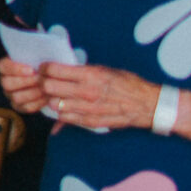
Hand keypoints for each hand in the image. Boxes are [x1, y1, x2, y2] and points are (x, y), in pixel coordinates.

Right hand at [0, 58, 50, 115]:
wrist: (54, 79)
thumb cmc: (46, 64)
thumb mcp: (40, 56)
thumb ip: (36, 55)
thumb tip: (37, 55)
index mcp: (6, 67)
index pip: (2, 66)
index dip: (15, 69)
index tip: (31, 70)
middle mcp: (6, 81)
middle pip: (7, 84)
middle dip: (25, 82)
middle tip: (41, 80)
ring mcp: (11, 95)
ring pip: (16, 97)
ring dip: (33, 93)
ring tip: (46, 89)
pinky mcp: (20, 107)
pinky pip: (26, 107)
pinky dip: (38, 103)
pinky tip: (47, 97)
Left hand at [38, 62, 158, 131]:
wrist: (147, 104)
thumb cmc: (126, 84)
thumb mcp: (104, 70)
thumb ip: (82, 71)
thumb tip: (60, 70)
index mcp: (90, 74)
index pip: (53, 69)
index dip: (44, 68)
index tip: (44, 69)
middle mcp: (87, 91)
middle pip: (48, 87)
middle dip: (43, 83)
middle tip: (45, 82)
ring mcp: (88, 108)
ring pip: (53, 104)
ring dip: (51, 99)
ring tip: (55, 96)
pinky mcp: (91, 121)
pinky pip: (65, 118)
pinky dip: (61, 113)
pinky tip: (65, 108)